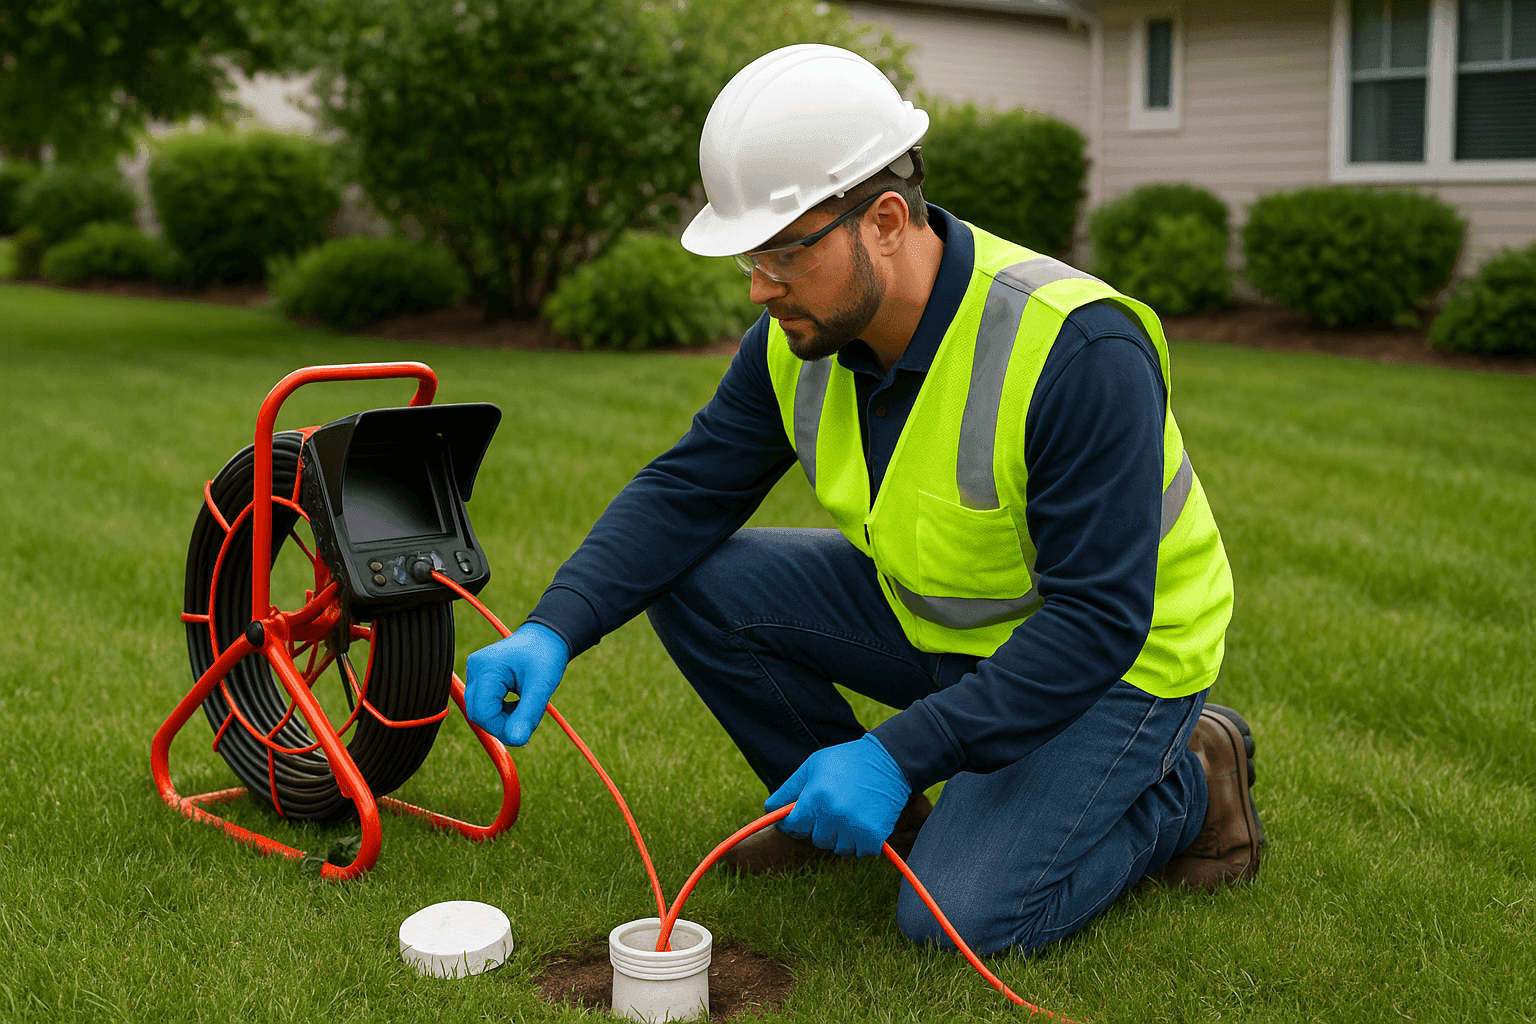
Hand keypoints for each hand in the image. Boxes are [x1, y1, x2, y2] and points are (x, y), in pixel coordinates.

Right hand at [464, 622, 568, 745]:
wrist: (546, 637)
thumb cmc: (545, 656)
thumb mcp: (541, 686)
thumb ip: (528, 714)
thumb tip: (517, 741)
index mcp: (488, 668)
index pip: (483, 713)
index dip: (502, 728)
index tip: (525, 729)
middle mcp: (476, 669)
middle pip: (478, 714)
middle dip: (502, 724)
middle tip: (527, 720)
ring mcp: (475, 673)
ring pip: (480, 711)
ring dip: (502, 718)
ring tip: (525, 707)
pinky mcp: (480, 679)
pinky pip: (484, 705)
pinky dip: (501, 711)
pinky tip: (518, 703)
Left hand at [765, 734, 910, 857]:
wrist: (889, 760)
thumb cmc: (846, 761)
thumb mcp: (812, 766)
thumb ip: (788, 790)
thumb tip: (770, 810)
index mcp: (815, 797)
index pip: (793, 827)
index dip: (793, 823)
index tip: (798, 820)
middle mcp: (833, 815)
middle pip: (816, 839)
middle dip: (821, 827)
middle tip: (833, 808)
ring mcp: (854, 827)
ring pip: (838, 848)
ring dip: (841, 836)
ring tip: (849, 814)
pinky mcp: (874, 836)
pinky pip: (859, 853)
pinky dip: (860, 843)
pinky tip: (862, 823)